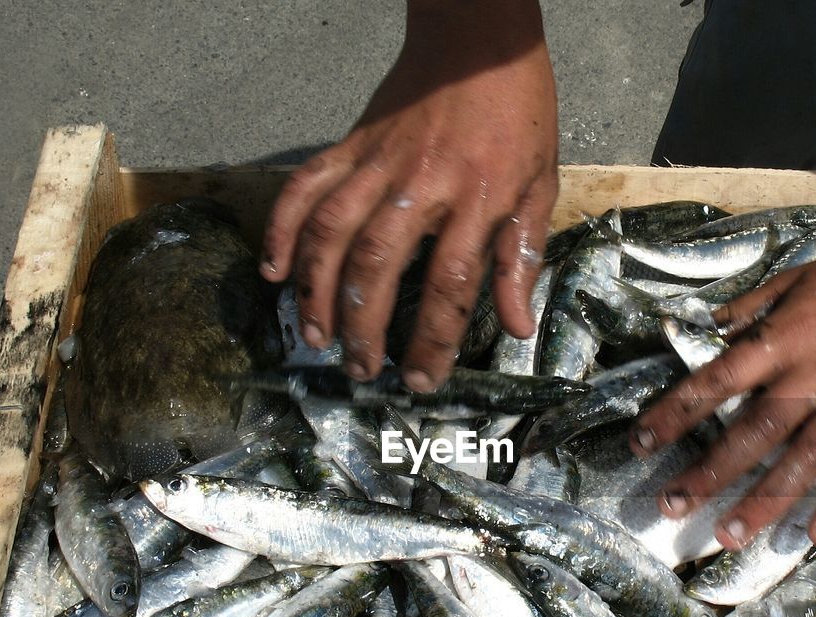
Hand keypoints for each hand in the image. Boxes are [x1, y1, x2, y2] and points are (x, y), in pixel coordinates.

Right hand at [261, 0, 556, 391]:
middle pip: (379, 263)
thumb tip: (516, 327)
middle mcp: (422, 182)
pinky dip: (283, 228)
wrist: (480, 40)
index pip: (452, 283)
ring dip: (317, 289)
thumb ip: (522, 258)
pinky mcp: (350, 143)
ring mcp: (378, 161)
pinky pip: (306, 186)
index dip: (434, 339)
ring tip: (315, 335)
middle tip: (361, 368)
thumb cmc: (518, 116)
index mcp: (479, 197)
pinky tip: (274, 270)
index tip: (421, 378)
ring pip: (332, 230)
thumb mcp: (541, 187)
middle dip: (364, 325)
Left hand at [632, 230, 815, 549]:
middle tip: (672, 505)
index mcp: (784, 340)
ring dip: (764, 502)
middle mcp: (812, 378)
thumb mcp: (798, 276)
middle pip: (752, 433)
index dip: (674, 413)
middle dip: (708, 473)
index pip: (716, 380)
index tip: (640, 442)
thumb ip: (752, 306)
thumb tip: (709, 326)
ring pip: (802, 463)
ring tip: (728, 534)